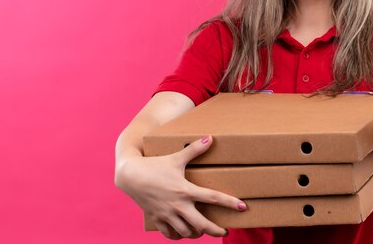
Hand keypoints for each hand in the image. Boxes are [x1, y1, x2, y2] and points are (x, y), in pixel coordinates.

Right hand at [116, 136, 245, 239]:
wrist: (130, 175)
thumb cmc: (154, 165)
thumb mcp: (176, 157)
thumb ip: (194, 149)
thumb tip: (211, 138)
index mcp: (185, 190)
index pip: (213, 198)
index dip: (229, 203)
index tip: (243, 207)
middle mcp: (178, 205)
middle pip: (202, 224)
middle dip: (215, 230)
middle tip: (225, 231)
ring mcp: (167, 214)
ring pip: (186, 232)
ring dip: (197, 233)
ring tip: (204, 231)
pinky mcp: (157, 219)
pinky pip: (170, 234)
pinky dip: (178, 236)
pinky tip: (184, 233)